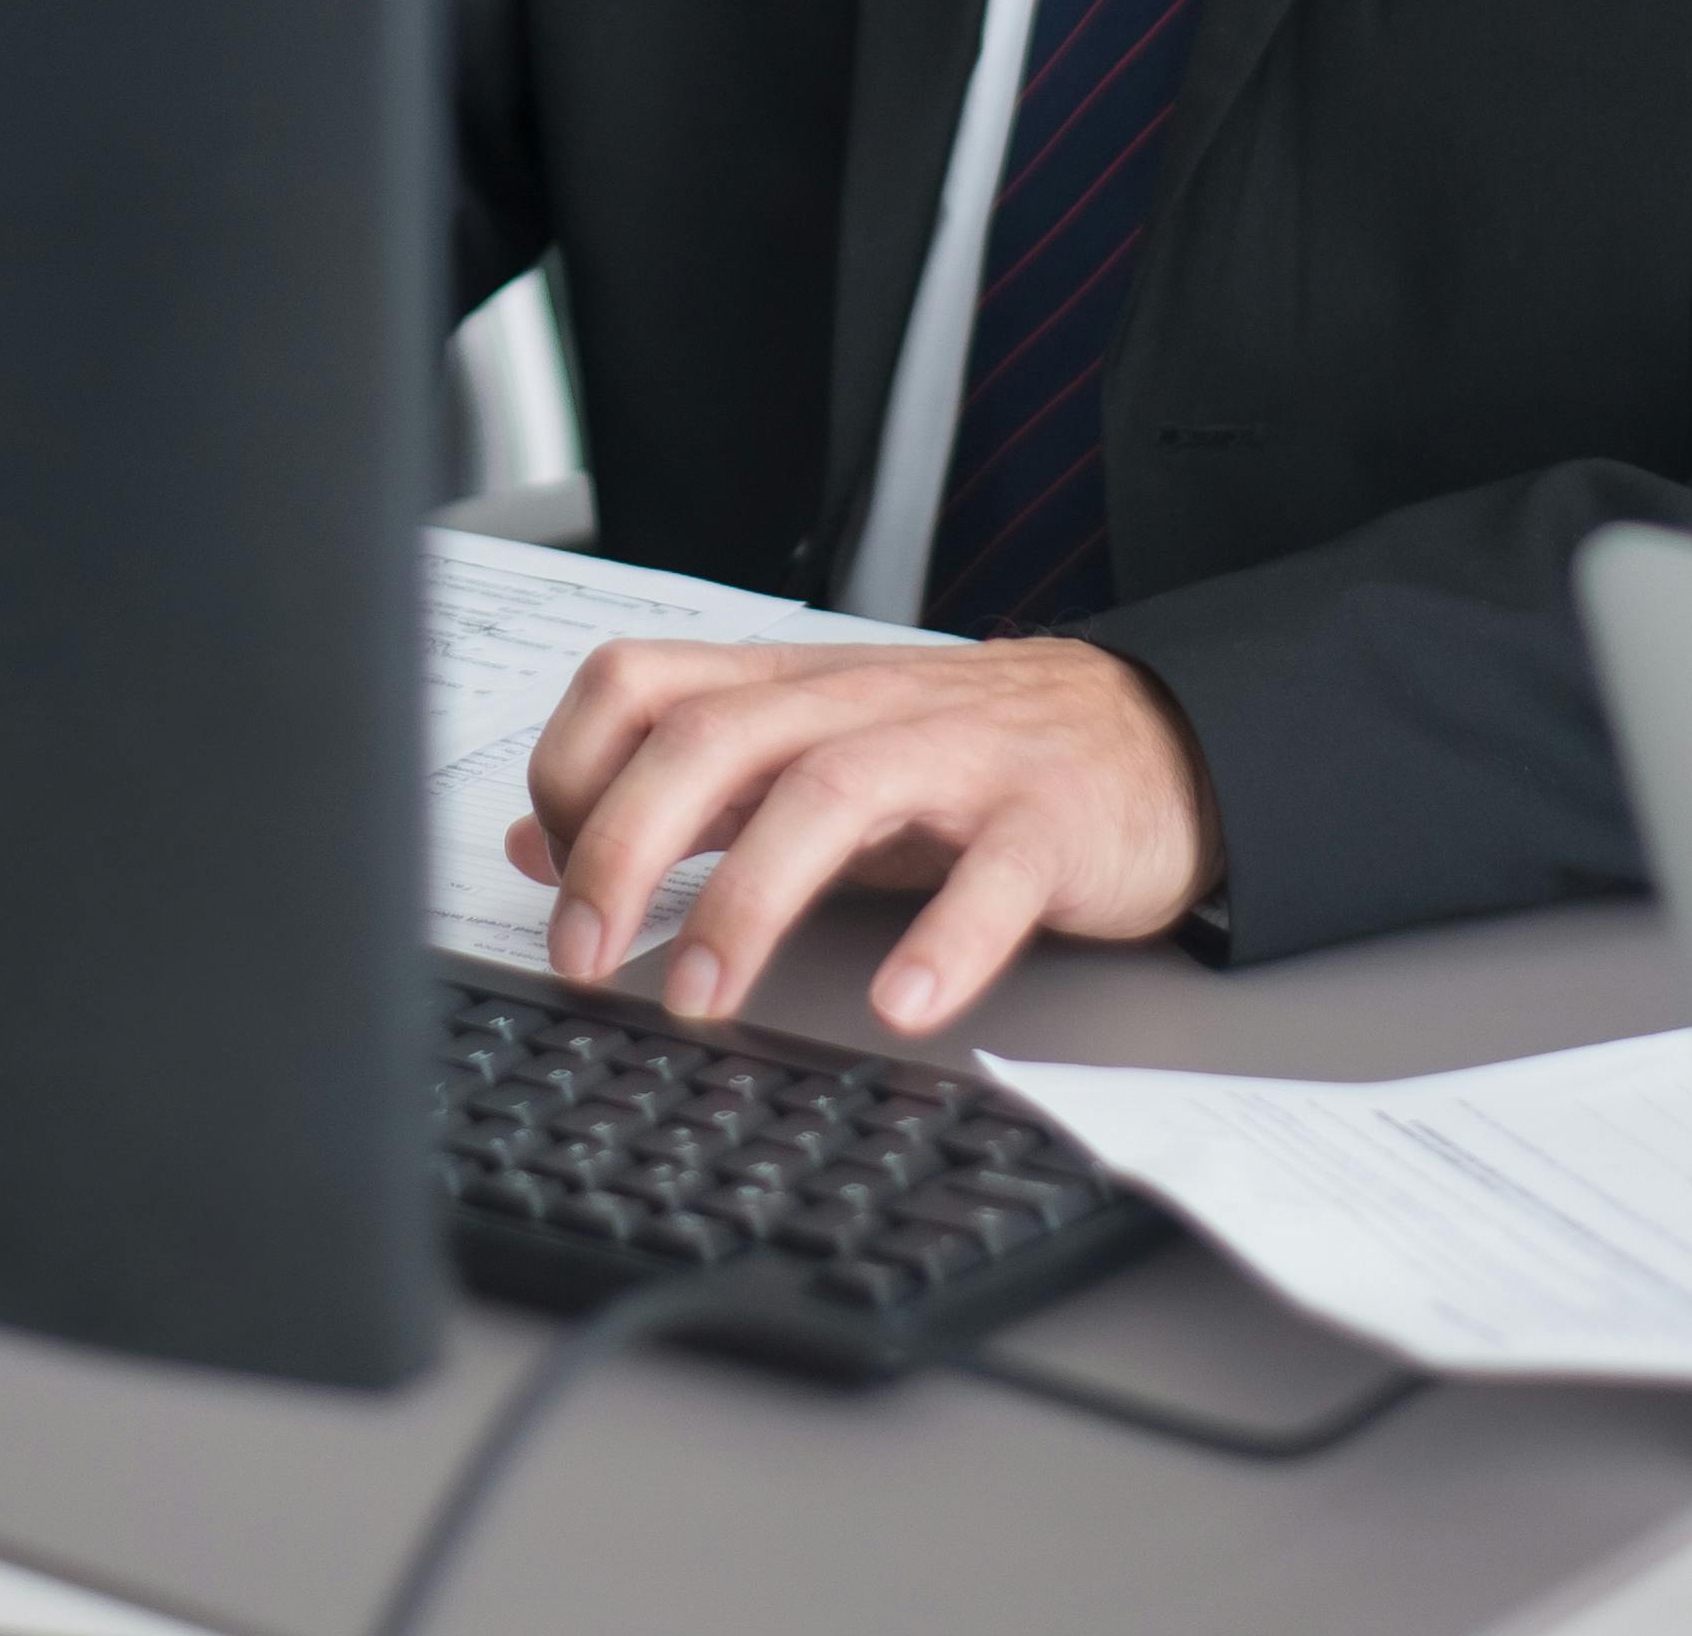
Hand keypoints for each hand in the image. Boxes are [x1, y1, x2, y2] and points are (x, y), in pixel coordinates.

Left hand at [506, 635, 1219, 1037]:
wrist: (1156, 733)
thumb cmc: (965, 756)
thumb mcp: (807, 762)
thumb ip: (679, 799)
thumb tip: (534, 841)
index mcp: (790, 690)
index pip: (636, 685)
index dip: (571, 773)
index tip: (554, 881)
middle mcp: (859, 706)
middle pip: (709, 737)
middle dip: (624, 847)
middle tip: (585, 956)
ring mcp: (959, 757)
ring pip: (830, 795)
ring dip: (746, 902)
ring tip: (702, 998)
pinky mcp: (1051, 820)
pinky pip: (993, 874)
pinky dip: (944, 943)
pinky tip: (903, 1005)